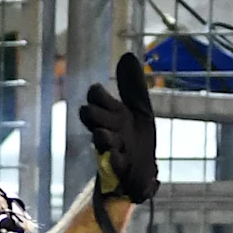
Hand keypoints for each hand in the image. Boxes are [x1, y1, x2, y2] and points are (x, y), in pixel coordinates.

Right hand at [80, 50, 157, 206]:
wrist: (141, 176)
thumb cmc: (136, 142)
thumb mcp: (139, 111)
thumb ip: (133, 87)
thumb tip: (127, 55)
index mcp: (112, 114)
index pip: (96, 96)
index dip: (97, 94)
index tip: (99, 93)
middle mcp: (107, 130)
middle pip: (91, 115)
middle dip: (96, 113)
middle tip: (106, 118)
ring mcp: (111, 152)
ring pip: (100, 138)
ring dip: (102, 134)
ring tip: (107, 135)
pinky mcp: (119, 173)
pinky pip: (114, 165)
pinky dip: (115, 160)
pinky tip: (118, 155)